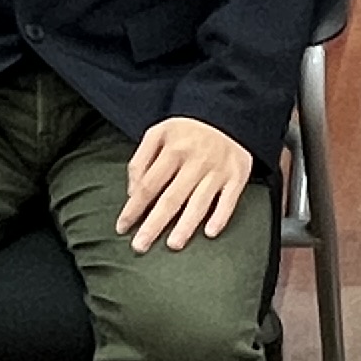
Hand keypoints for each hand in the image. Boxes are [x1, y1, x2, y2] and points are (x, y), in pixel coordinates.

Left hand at [120, 117, 253, 250]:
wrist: (226, 114)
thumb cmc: (187, 131)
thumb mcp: (158, 133)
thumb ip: (140, 160)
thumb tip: (132, 192)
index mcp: (173, 150)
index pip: (148, 185)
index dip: (133, 208)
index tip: (122, 227)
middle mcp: (195, 161)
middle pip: (171, 198)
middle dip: (154, 224)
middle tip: (140, 245)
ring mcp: (217, 170)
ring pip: (199, 202)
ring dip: (186, 225)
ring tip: (173, 245)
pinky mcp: (238, 175)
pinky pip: (229, 200)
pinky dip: (220, 216)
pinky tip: (210, 232)